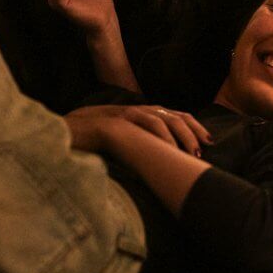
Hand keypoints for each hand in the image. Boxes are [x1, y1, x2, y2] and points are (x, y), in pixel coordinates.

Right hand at [68, 104, 211, 155]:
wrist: (63, 131)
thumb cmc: (91, 140)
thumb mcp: (122, 142)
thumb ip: (139, 145)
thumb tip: (158, 162)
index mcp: (141, 114)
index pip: (174, 116)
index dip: (193, 127)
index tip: (209, 142)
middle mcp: (138, 110)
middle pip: (175, 116)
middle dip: (194, 132)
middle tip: (204, 151)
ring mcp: (128, 113)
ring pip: (164, 119)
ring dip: (182, 136)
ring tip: (192, 154)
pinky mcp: (118, 120)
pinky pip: (146, 124)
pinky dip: (162, 137)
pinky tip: (170, 151)